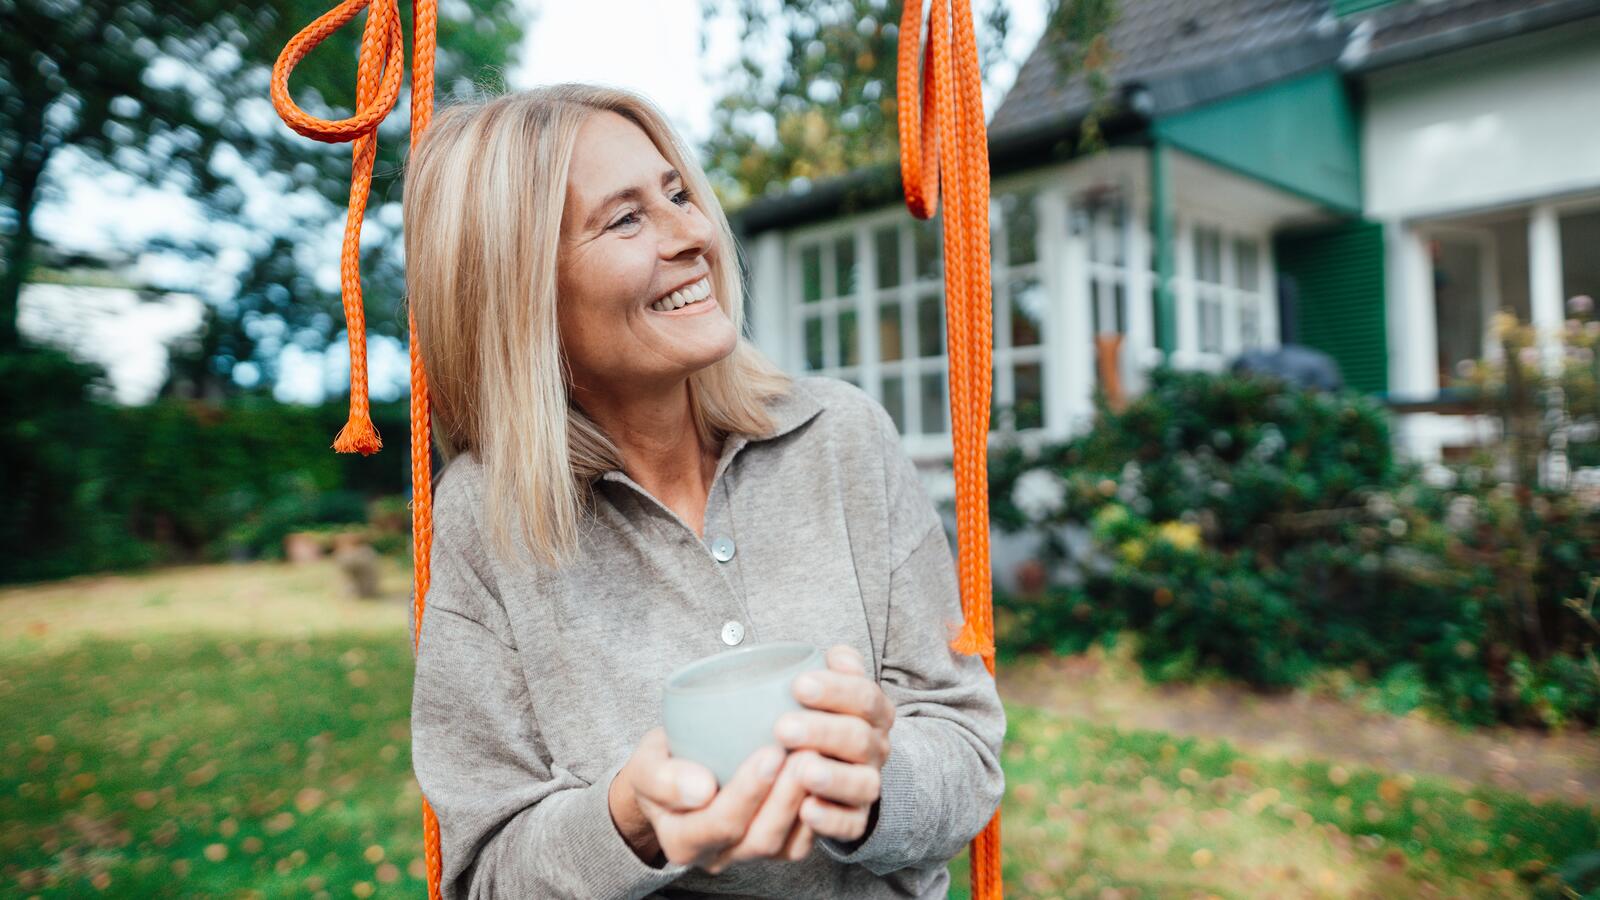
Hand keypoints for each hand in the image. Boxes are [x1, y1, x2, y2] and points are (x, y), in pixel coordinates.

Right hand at [614, 728, 812, 872]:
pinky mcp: (776, 846)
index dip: (748, 792)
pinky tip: (825, 775)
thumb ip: (662, 779)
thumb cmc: (662, 764)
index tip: (770, 753)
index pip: (718, 823)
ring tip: (819, 758)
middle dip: (786, 797)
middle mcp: (717, 856)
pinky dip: (818, 812)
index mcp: (681, 840)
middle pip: (759, 838)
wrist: (676, 772)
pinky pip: (802, 841)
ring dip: (805, 802)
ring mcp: (749, 854)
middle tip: (808, 752)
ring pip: (786, 844)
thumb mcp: (646, 765)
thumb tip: (701, 790)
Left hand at [773, 644, 892, 843]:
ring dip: (833, 777)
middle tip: (783, 727)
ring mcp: (868, 786)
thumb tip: (837, 656)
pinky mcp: (856, 820)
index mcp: (874, 713)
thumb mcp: (834, 688)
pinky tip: (806, 811)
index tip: (798, 685)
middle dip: (823, 732)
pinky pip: (850, 825)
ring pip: (862, 784)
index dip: (835, 690)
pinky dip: (830, 820)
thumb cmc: (823, 718)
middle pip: (859, 739)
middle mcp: (877, 749)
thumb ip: (838, 667)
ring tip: (804, 770)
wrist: (841, 768)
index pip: (865, 697)